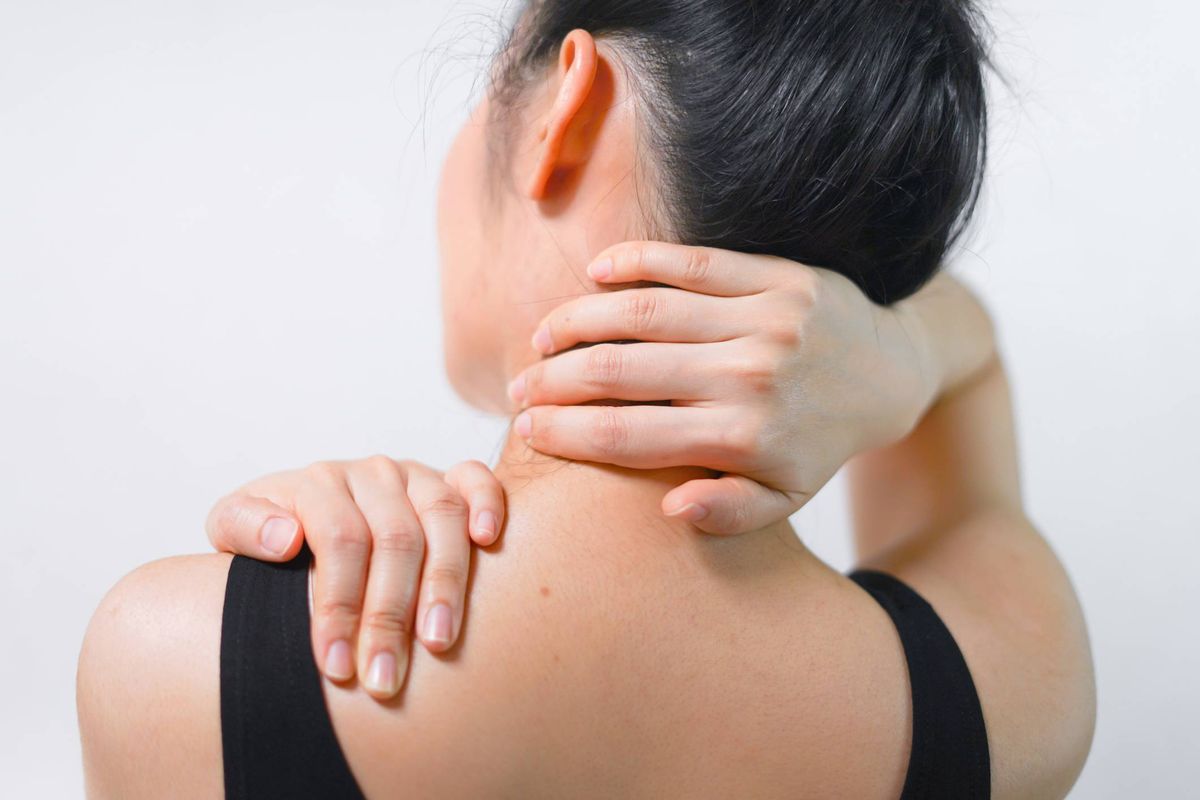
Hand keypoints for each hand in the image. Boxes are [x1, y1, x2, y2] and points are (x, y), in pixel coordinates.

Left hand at [206, 457, 503, 698]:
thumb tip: (285, 538)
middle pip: (394, 537)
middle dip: (389, 615)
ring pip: (442, 515)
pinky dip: (489, 503)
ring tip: (439, 643)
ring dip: (445, 582)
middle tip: (386, 678)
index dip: (339, 605)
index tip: (336, 667)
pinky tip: (488, 542)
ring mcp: (413, 474)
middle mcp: (370, 473)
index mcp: (317, 483)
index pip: (339, 540)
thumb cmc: (272, 543)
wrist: (299, 518)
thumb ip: (245, 528)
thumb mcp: (234, 530)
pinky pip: (476, 479)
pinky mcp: (448, 480)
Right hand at [507, 242, 942, 534]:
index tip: (526, 431)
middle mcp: (752, 375)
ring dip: (580, 320)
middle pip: (622, 370)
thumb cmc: (821, 442)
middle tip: (520, 388)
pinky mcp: (779, 275)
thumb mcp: (784, 497)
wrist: (894, 372)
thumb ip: (729, 513)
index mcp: (745, 438)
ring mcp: (765, 318)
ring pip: (646, 311)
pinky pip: (694, 261)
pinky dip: (637, 262)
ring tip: (543, 336)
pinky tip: (596, 274)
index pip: (628, 436)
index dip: (566, 433)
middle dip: (555, 380)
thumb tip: (668, 510)